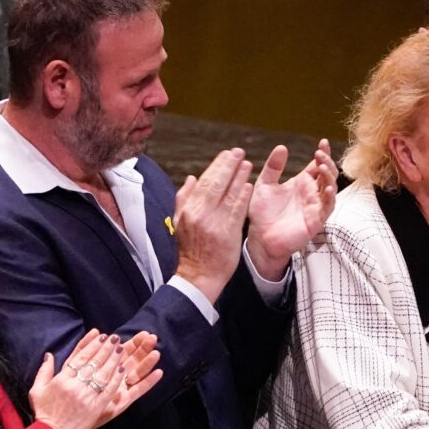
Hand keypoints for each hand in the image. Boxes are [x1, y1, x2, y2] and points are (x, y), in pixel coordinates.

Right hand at [29, 330, 164, 428]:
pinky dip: (117, 378)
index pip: (80, 357)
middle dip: (106, 348)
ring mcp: (87, 396)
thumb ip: (44, 371)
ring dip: (114, 359)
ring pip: (103, 373)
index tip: (101, 336)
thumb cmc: (44, 413)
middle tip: (115, 338)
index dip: (92, 345)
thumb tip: (49, 355)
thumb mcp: (37, 391)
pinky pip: (109, 389)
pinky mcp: (97, 406)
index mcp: (62, 379)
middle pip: (94, 362)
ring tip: (121, 349)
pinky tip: (123, 369)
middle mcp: (75, 385)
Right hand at [173, 149, 252, 303]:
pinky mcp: (229, 233)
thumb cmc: (191, 249)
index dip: (216, 166)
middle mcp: (200, 214)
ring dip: (239, 177)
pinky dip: (243, 196)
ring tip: (247, 164)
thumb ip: (183, 198)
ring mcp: (215, 223)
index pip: (204, 181)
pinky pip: (238, 210)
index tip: (226, 155)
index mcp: (188, 210)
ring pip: (228, 194)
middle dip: (229, 165)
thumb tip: (191, 178)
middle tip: (238, 153)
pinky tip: (250, 186)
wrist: (198, 276)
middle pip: (216, 184)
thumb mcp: (179, 222)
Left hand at [246, 140, 337, 278]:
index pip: (317, 165)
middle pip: (328, 174)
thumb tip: (282, 147)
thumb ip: (273, 167)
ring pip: (331, 188)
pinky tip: (329, 188)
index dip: (323, 153)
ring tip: (322, 167)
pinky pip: (328, 207)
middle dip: (327, 162)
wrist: (260, 238)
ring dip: (330, 176)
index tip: (322, 142)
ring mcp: (315, 206)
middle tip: (320, 153)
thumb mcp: (265, 185)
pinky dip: (331, 197)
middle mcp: (311, 193)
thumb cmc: (263, 214)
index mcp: (301, 183)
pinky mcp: (316, 220)